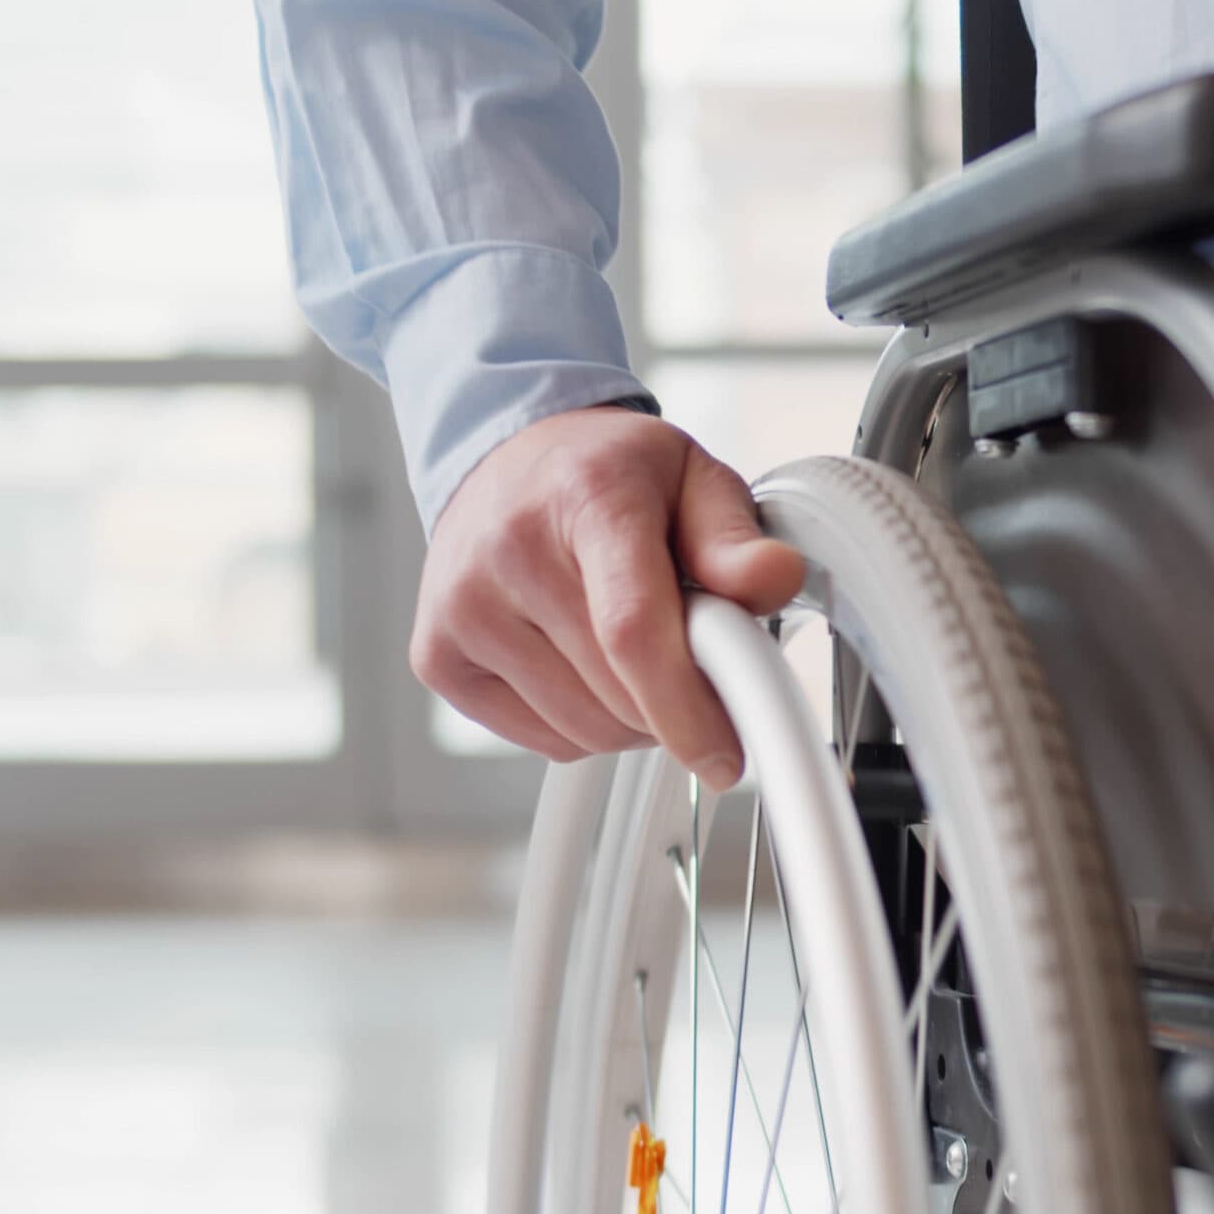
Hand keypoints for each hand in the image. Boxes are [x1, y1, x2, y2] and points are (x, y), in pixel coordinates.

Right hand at [411, 406, 804, 784]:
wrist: (507, 457)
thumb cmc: (609, 476)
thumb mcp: (695, 480)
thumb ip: (735, 539)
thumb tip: (776, 579)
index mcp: (587, 498)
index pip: (631, 630)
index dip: (685, 708)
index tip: (724, 756)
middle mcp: (509, 550)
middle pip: (616, 694)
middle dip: (676, 701)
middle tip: (691, 653)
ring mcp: (460, 607)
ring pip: (583, 729)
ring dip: (633, 718)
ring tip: (635, 652)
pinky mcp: (437, 656)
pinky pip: (544, 740)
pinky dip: (585, 724)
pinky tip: (584, 664)